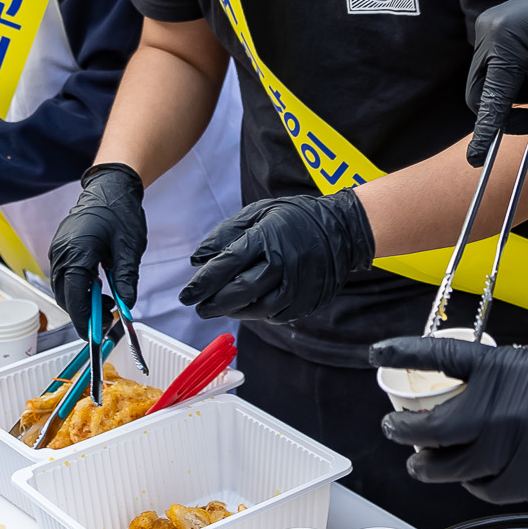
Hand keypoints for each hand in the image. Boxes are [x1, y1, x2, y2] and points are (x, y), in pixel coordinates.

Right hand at [51, 164, 145, 342]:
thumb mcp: (130, 248)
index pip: (75, 298)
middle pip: (66, 297)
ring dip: (83, 301)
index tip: (98, 335)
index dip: (86, 321)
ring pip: (64, 289)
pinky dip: (80, 288)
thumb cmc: (119, 211)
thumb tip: (127, 306)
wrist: (110, 185)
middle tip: (111, 316)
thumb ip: (127, 279)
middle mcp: (61, 254)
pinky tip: (99, 285)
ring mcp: (58, 251)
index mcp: (76, 253)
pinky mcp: (62, 250)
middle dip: (86, 313)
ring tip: (109, 298)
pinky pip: (66, 277)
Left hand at [181, 190, 374, 323]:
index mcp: (266, 238)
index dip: (203, 282)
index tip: (186, 295)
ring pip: (257, 309)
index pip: (226, 265)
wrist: (341, 230)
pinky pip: (276, 314)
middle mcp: (282, 264)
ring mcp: (297, 286)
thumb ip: (225, 235)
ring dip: (234, 311)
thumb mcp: (257, 213)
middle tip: (199, 308)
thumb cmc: (294, 218)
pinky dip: (258, 312)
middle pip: (240, 292)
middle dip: (214, 303)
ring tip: (221, 307)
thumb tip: (196, 259)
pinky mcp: (306, 301)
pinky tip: (249, 305)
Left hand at [370, 335, 527, 502]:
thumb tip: (477, 382)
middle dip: (402, 431)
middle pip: (430, 429)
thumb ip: (504, 369)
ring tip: (421, 463)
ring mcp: (514, 452)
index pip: (437, 359)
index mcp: (502, 370)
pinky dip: (473, 484)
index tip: (376, 354)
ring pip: (452, 469)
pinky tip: (471, 476)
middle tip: (393, 429)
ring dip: (430, 466)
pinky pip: (486, 490)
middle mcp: (501, 414)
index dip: (401, 353)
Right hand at [466, 0, 527, 162]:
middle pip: (484, 92)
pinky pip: (501, 70)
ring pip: (494, 84)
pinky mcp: (498, 32)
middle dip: (510, 111)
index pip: (491, 97)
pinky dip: (522, 81)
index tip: (477, 161)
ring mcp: (490, 29)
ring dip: (521, 94)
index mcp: (505, 39)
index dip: (487, 131)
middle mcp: (489, 31)